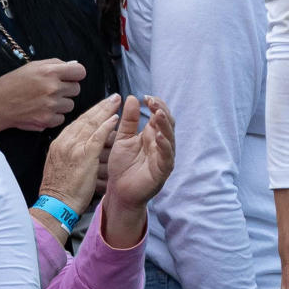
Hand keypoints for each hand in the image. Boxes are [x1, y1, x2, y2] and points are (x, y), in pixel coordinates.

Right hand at [0, 57, 84, 132]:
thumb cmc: (11, 83)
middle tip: (51, 90)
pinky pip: (61, 118)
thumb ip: (55, 64)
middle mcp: (52, 88)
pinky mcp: (46, 120)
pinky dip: (53, 117)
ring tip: (44, 101)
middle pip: (76, 89)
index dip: (75, 74)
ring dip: (60, 104)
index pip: (80, 71)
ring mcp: (50, 105)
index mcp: (50, 72)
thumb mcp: (32, 67)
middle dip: (66, 89)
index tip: (69, 77)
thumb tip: (73, 66)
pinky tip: (41, 111)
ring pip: (70, 105)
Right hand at [36, 92, 120, 216]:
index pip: (78, 122)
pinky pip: (97, 137)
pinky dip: (106, 126)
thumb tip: (81, 142)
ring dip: (106, 111)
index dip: (92, 112)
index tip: (103, 104)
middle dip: (101, 106)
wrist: (55, 204)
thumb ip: (69, 150)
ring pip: (91, 124)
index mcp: (59, 143)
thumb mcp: (59, 164)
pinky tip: (115, 118)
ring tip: (117, 102)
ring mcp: (74, 148)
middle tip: (114, 97)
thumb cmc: (60, 188)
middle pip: (85, 119)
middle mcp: (65, 142)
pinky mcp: (84, 156)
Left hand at [104, 95, 174, 214]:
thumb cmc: (122, 166)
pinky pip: (167, 155)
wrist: (119, 191)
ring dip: (165, 125)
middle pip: (167, 123)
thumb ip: (128, 120)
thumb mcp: (122, 139)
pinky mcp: (163, 168)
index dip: (156, 105)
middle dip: (161, 110)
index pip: (159, 115)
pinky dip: (164, 145)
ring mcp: (164, 155)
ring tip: (158, 114)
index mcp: (152, 134)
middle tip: (152, 102)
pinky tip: (159, 136)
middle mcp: (161, 143)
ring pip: (169, 136)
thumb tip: (132, 98)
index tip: (146, 97)